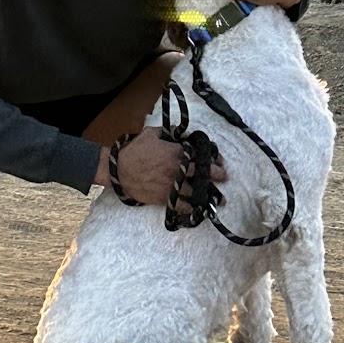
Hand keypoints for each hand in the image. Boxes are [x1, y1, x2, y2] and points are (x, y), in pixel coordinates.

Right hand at [95, 128, 226, 209]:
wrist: (119, 170)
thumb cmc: (134, 150)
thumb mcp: (151, 134)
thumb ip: (169, 132)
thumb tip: (181, 132)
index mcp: (176, 153)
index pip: (200, 155)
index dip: (212, 159)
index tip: (219, 161)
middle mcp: (178, 170)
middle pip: (203, 174)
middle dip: (216, 176)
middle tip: (224, 177)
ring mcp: (173, 186)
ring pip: (196, 192)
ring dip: (209, 196)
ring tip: (220, 200)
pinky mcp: (165, 198)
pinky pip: (182, 206)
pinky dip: (191, 209)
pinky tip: (199, 210)